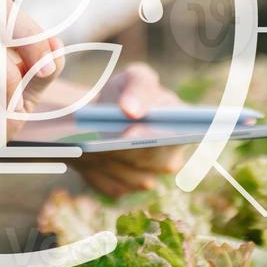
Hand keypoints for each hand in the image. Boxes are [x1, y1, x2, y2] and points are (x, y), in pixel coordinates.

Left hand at [71, 63, 186, 196]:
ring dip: (110, 165)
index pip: (176, 137)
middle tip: (100, 144)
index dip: (153, 137)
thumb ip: (137, 88)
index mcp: (183, 128)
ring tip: (86, 150)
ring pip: (132, 179)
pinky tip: (83, 161)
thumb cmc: (127, 92)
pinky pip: (114, 187)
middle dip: (126, 152)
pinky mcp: (127, 188)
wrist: (107, 113)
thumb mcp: (133, 78)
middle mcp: (172, 158)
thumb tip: (131, 110)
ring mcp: (151, 177)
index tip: (130, 135)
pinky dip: (97, 175)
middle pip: (152, 162)